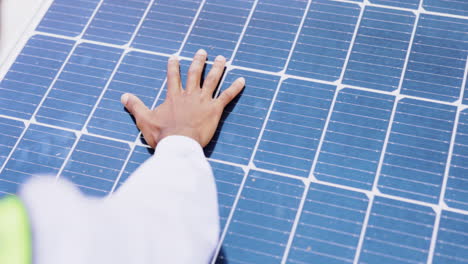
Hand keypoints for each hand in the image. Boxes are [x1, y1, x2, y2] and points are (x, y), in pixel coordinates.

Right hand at [121, 49, 244, 147]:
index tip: (174, 57)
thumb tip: (123, 96)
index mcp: (174, 97)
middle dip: (198, 62)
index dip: (173, 67)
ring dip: (217, 68)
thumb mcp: (145, 120)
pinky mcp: (215, 110)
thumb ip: (135, 106)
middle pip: (194, 74)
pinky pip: (227, 96)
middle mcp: (189, 95)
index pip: (173, 77)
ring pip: (212, 80)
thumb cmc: (162, 134)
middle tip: (202, 52)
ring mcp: (203, 101)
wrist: (179, 145)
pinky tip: (242, 80)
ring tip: (222, 59)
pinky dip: (235, 88)